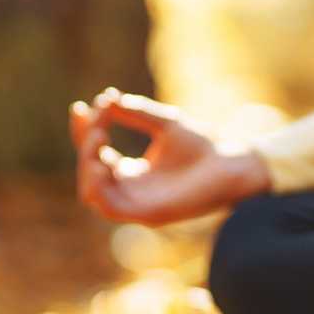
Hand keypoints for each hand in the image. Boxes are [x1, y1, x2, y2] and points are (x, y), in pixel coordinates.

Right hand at [69, 87, 270, 225]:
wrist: (233, 162)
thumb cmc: (205, 145)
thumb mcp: (165, 123)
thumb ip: (136, 113)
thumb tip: (107, 97)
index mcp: (133, 172)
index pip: (96, 154)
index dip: (84, 133)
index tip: (80, 108)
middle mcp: (131, 190)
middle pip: (89, 172)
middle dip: (86, 144)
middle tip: (98, 121)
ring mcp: (138, 204)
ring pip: (91, 192)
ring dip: (87, 165)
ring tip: (98, 138)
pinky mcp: (147, 215)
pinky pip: (109, 207)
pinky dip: (98, 186)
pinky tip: (102, 161)